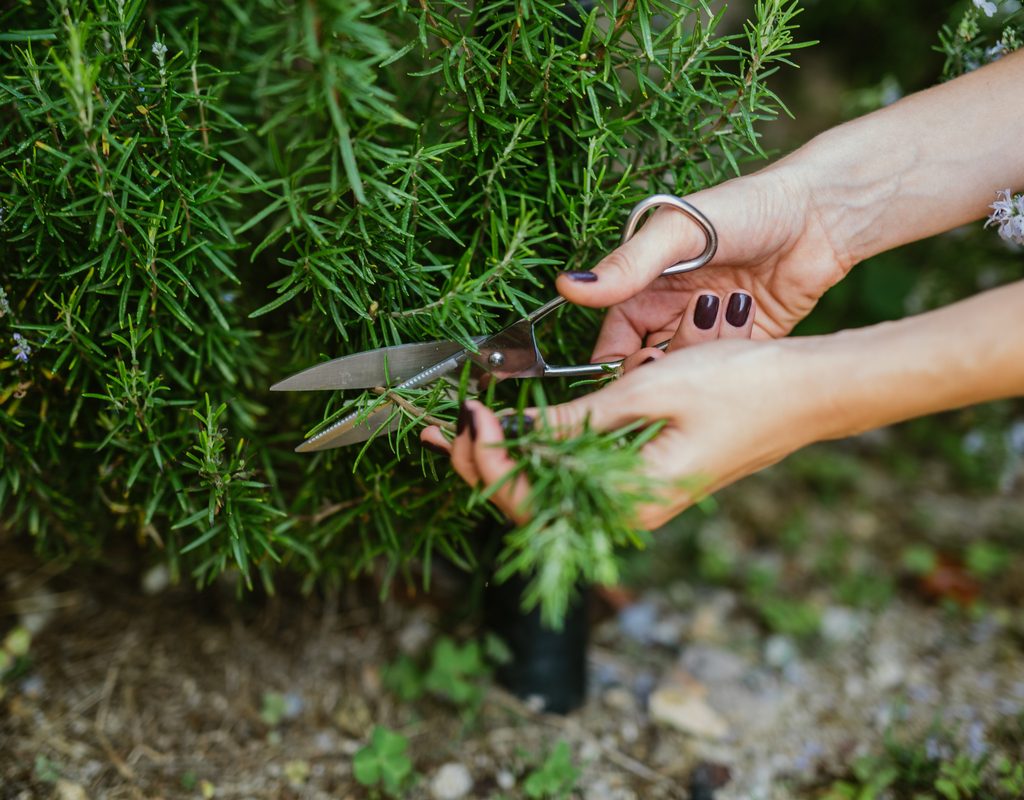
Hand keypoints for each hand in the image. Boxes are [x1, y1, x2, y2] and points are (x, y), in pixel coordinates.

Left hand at [422, 280, 1023, 528]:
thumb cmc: (742, 389)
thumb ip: (577, 421)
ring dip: (501, 462)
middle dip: (480, 466)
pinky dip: (537, 455)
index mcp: (629, 501)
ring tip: (462, 428)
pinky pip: (574, 478)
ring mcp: (634, 497)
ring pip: (549, 494)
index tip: (470, 413)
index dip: (489, 459)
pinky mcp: (640, 478)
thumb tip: (514, 434)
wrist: (807, 392)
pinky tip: (516, 431)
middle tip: (447, 423)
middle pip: (531, 507)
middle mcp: (627, 512)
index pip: (531, 500)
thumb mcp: (647, 394)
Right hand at [556, 165, 852, 362]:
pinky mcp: (744, 345)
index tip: (639, 364)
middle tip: (683, 348)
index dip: (617, 367)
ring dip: (700, 354)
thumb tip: (568, 287)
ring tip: (721, 311)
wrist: (821, 213)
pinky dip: (730, 358)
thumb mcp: (677, 233)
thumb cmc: (746, 208)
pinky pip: (724, 370)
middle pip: (647, 369)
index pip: (612, 347)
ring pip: (686, 374)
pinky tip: (745, 321)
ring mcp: (707, 333)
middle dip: (662, 366)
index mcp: (642, 291)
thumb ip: (626, 265)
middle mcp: (669, 316)